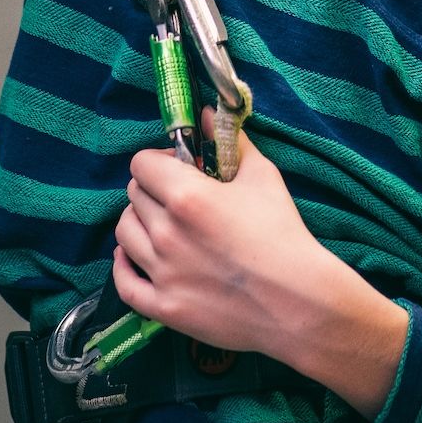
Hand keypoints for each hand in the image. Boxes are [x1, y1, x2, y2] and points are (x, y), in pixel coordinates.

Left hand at [112, 108, 330, 358]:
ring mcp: (161, 273)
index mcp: (186, 196)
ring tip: (163, 225)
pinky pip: (123, 282)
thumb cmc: (283, 234)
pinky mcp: (164, 307)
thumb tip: (209, 115)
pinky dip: (123, 265)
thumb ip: (231, 142)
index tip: (180, 167)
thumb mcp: (263, 176)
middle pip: (134, 195)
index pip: (142, 164)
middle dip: (153, 188)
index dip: (160, 160)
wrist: (297, 302)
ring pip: (124, 233)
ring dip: (138, 222)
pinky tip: (133, 256)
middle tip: (179, 197)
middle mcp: (166, 233)